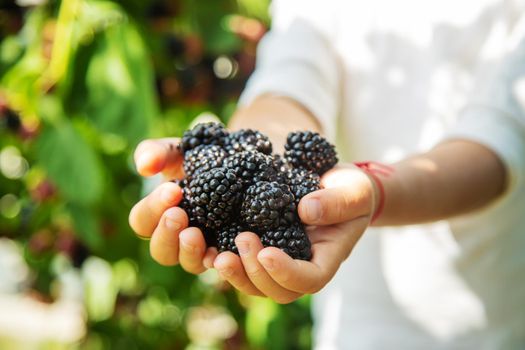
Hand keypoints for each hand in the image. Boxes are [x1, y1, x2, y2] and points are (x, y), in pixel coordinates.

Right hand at [128, 138, 216, 272]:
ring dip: (189, 251)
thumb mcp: (177, 150)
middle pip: (161, 251)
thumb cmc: (199, 156)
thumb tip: (145, 167)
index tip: (173, 190)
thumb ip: (157, 153)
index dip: (153, 208)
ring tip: (195, 233)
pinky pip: (220, 265)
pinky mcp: (228, 251)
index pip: (142, 221)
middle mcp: (176, 237)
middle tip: (179, 214)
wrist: (238, 161)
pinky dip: (219, 260)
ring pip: (188, 263)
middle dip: (167, 234)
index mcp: (157, 215)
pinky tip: (222, 251)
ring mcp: (202, 248)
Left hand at [214, 165, 375, 302]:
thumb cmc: (351, 191)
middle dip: (255, 273)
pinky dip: (222, 258)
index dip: (286, 273)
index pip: (308, 280)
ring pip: (254, 283)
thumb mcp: (354, 191)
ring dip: (235, 273)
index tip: (267, 252)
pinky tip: (207, 245)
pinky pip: (240, 263)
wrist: (334, 185)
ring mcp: (278, 259)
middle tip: (242, 239)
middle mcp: (298, 266)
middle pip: (276, 290)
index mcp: (324, 259)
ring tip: (218, 252)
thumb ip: (338, 202)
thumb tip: (305, 211)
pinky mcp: (260, 246)